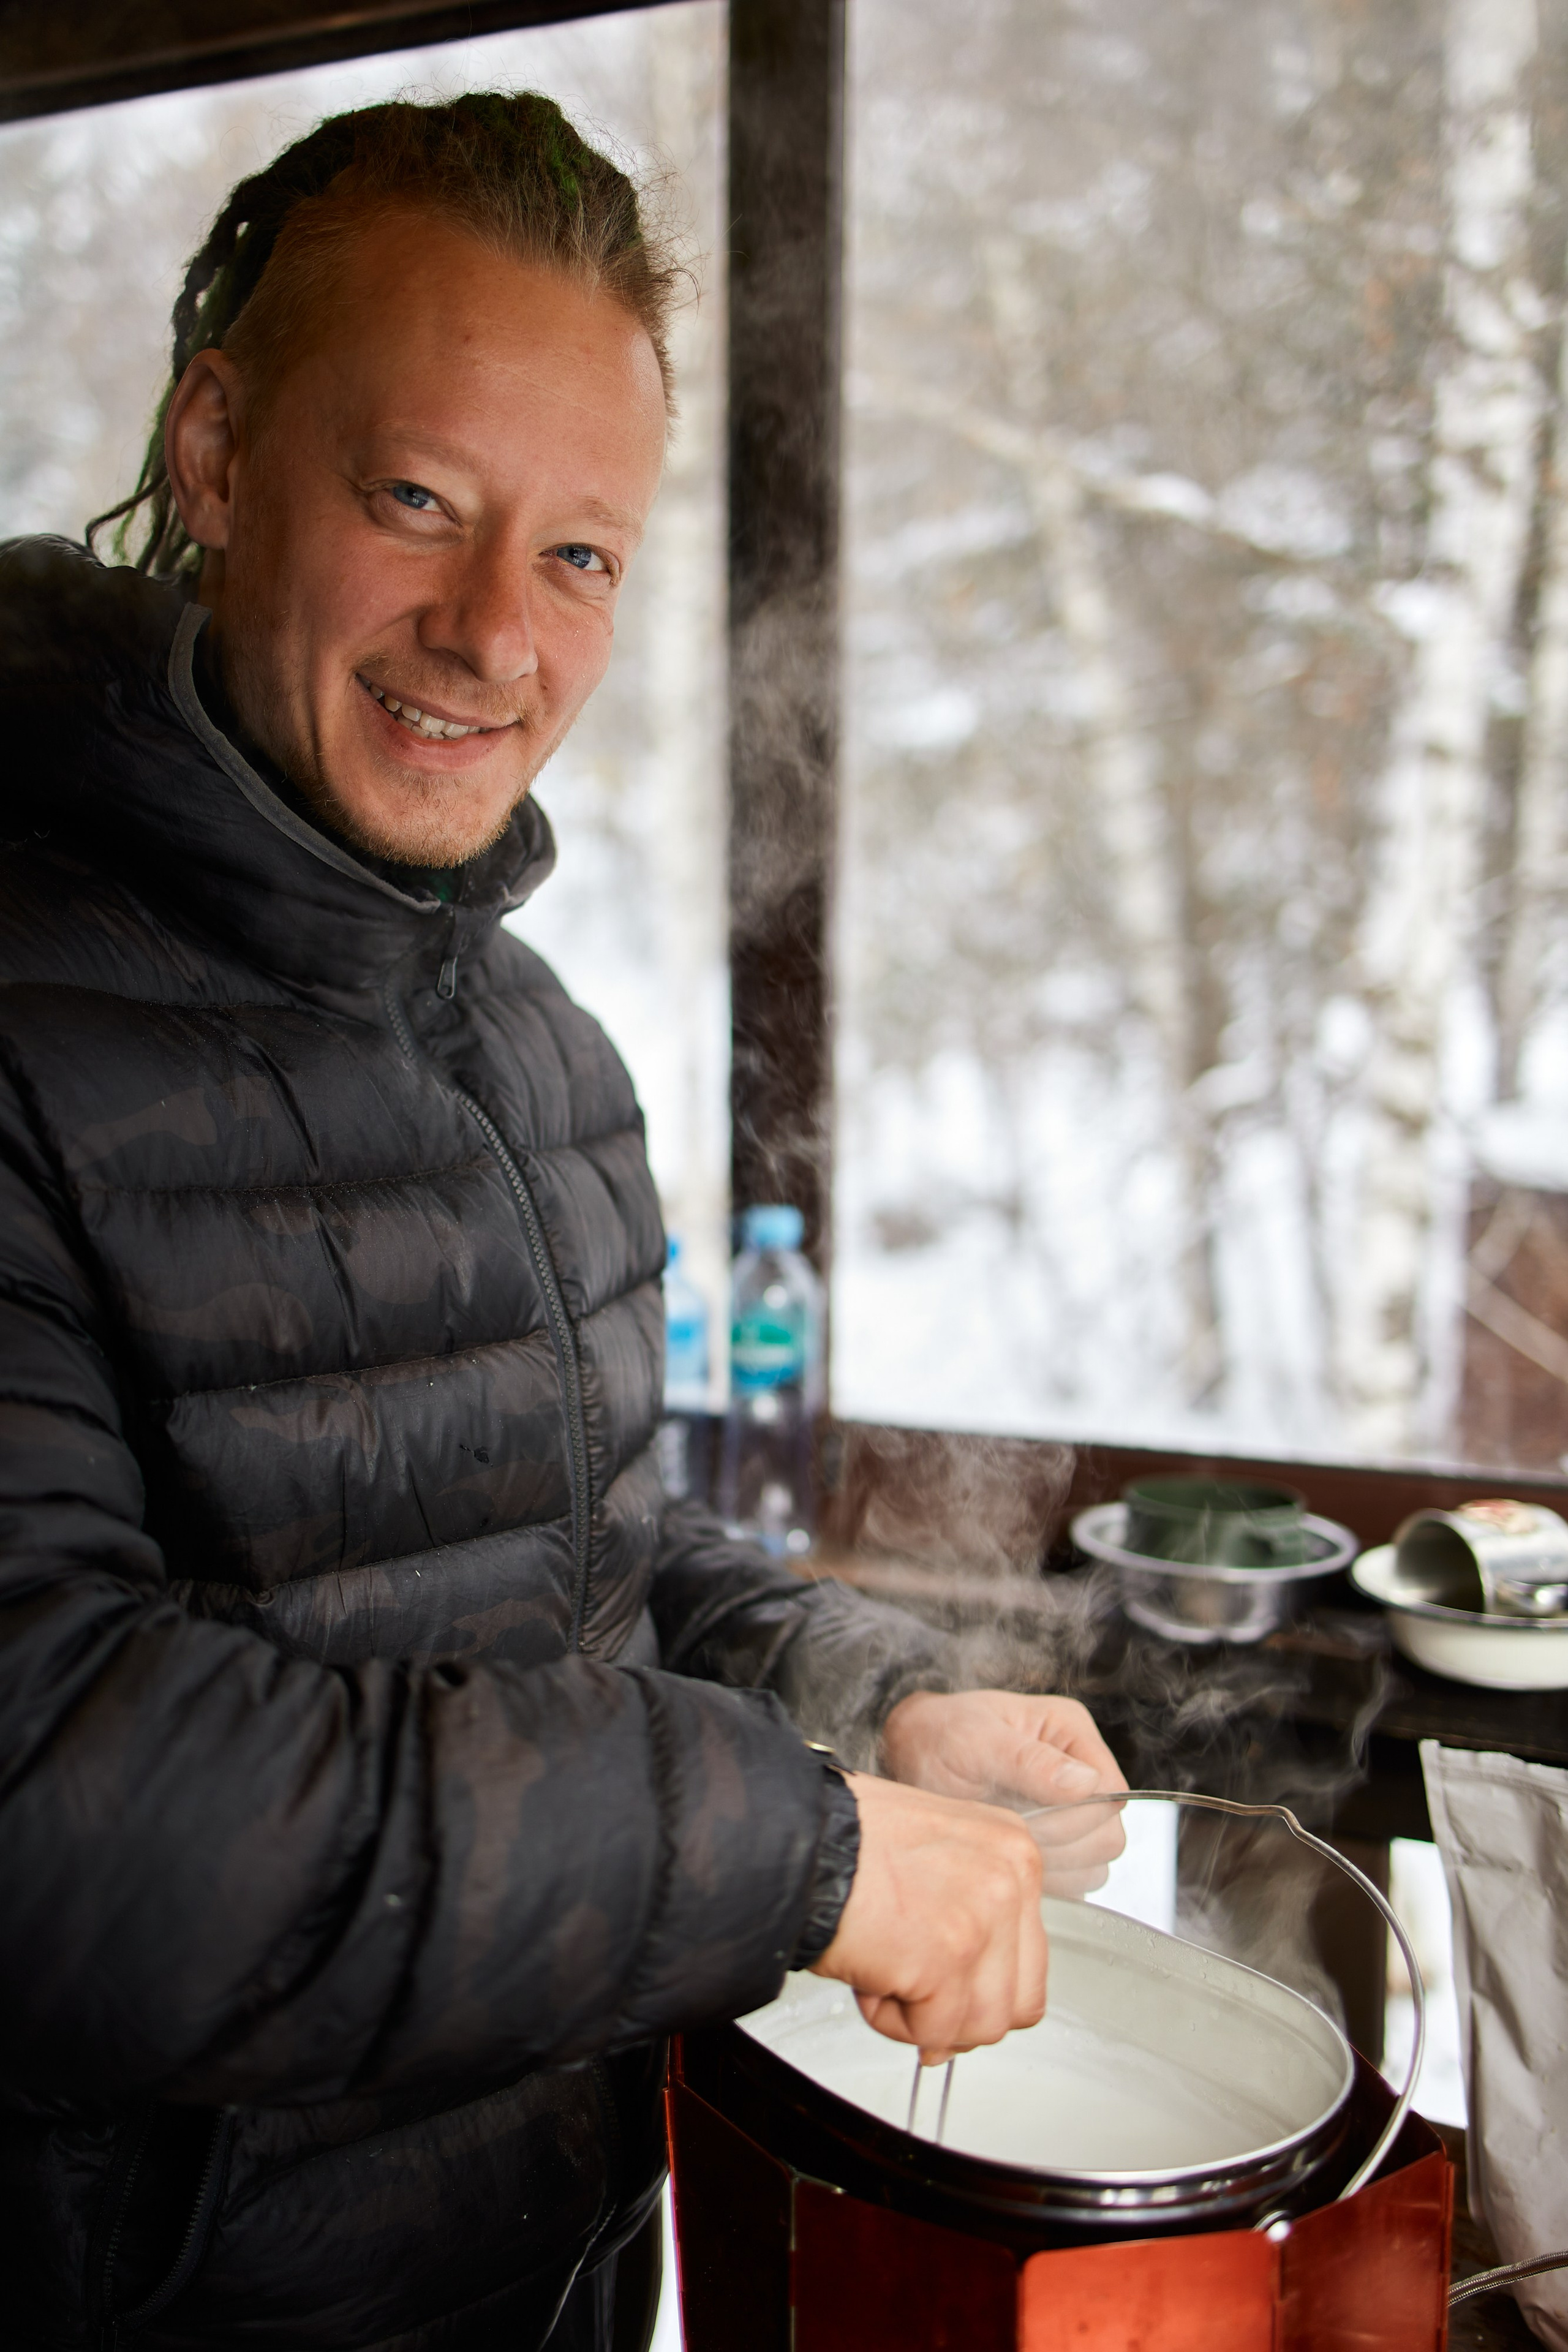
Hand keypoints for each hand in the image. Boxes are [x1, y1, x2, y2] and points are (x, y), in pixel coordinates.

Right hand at [810, 1773, 1046, 2064]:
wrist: (800, 1838)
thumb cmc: (848, 1840)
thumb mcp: (935, 1854)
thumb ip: (968, 1918)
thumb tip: (968, 2006)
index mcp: (1014, 1851)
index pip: (1030, 1958)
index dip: (980, 1986)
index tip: (943, 1982)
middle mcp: (1011, 1880)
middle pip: (1016, 2001)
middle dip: (960, 2012)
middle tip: (912, 1992)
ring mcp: (982, 1920)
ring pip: (981, 2026)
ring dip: (925, 2018)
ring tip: (883, 1974)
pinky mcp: (946, 1959)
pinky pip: (933, 2032)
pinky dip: (892, 2021)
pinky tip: (868, 1978)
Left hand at [880, 1690, 1127, 1895]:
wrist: (912, 1760)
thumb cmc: (939, 1738)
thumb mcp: (974, 1740)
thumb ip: (1028, 1760)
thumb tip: (1086, 1783)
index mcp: (1070, 1731)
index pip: (1112, 1793)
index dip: (1078, 1815)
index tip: (1031, 1812)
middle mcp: (1081, 1770)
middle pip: (1107, 1835)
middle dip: (1059, 1840)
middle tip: (1011, 1824)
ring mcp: (1073, 1810)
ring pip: (1093, 1864)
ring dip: (1051, 1862)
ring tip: (1007, 1834)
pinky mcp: (1059, 1843)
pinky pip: (1073, 1881)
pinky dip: (1044, 1877)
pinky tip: (1010, 1852)